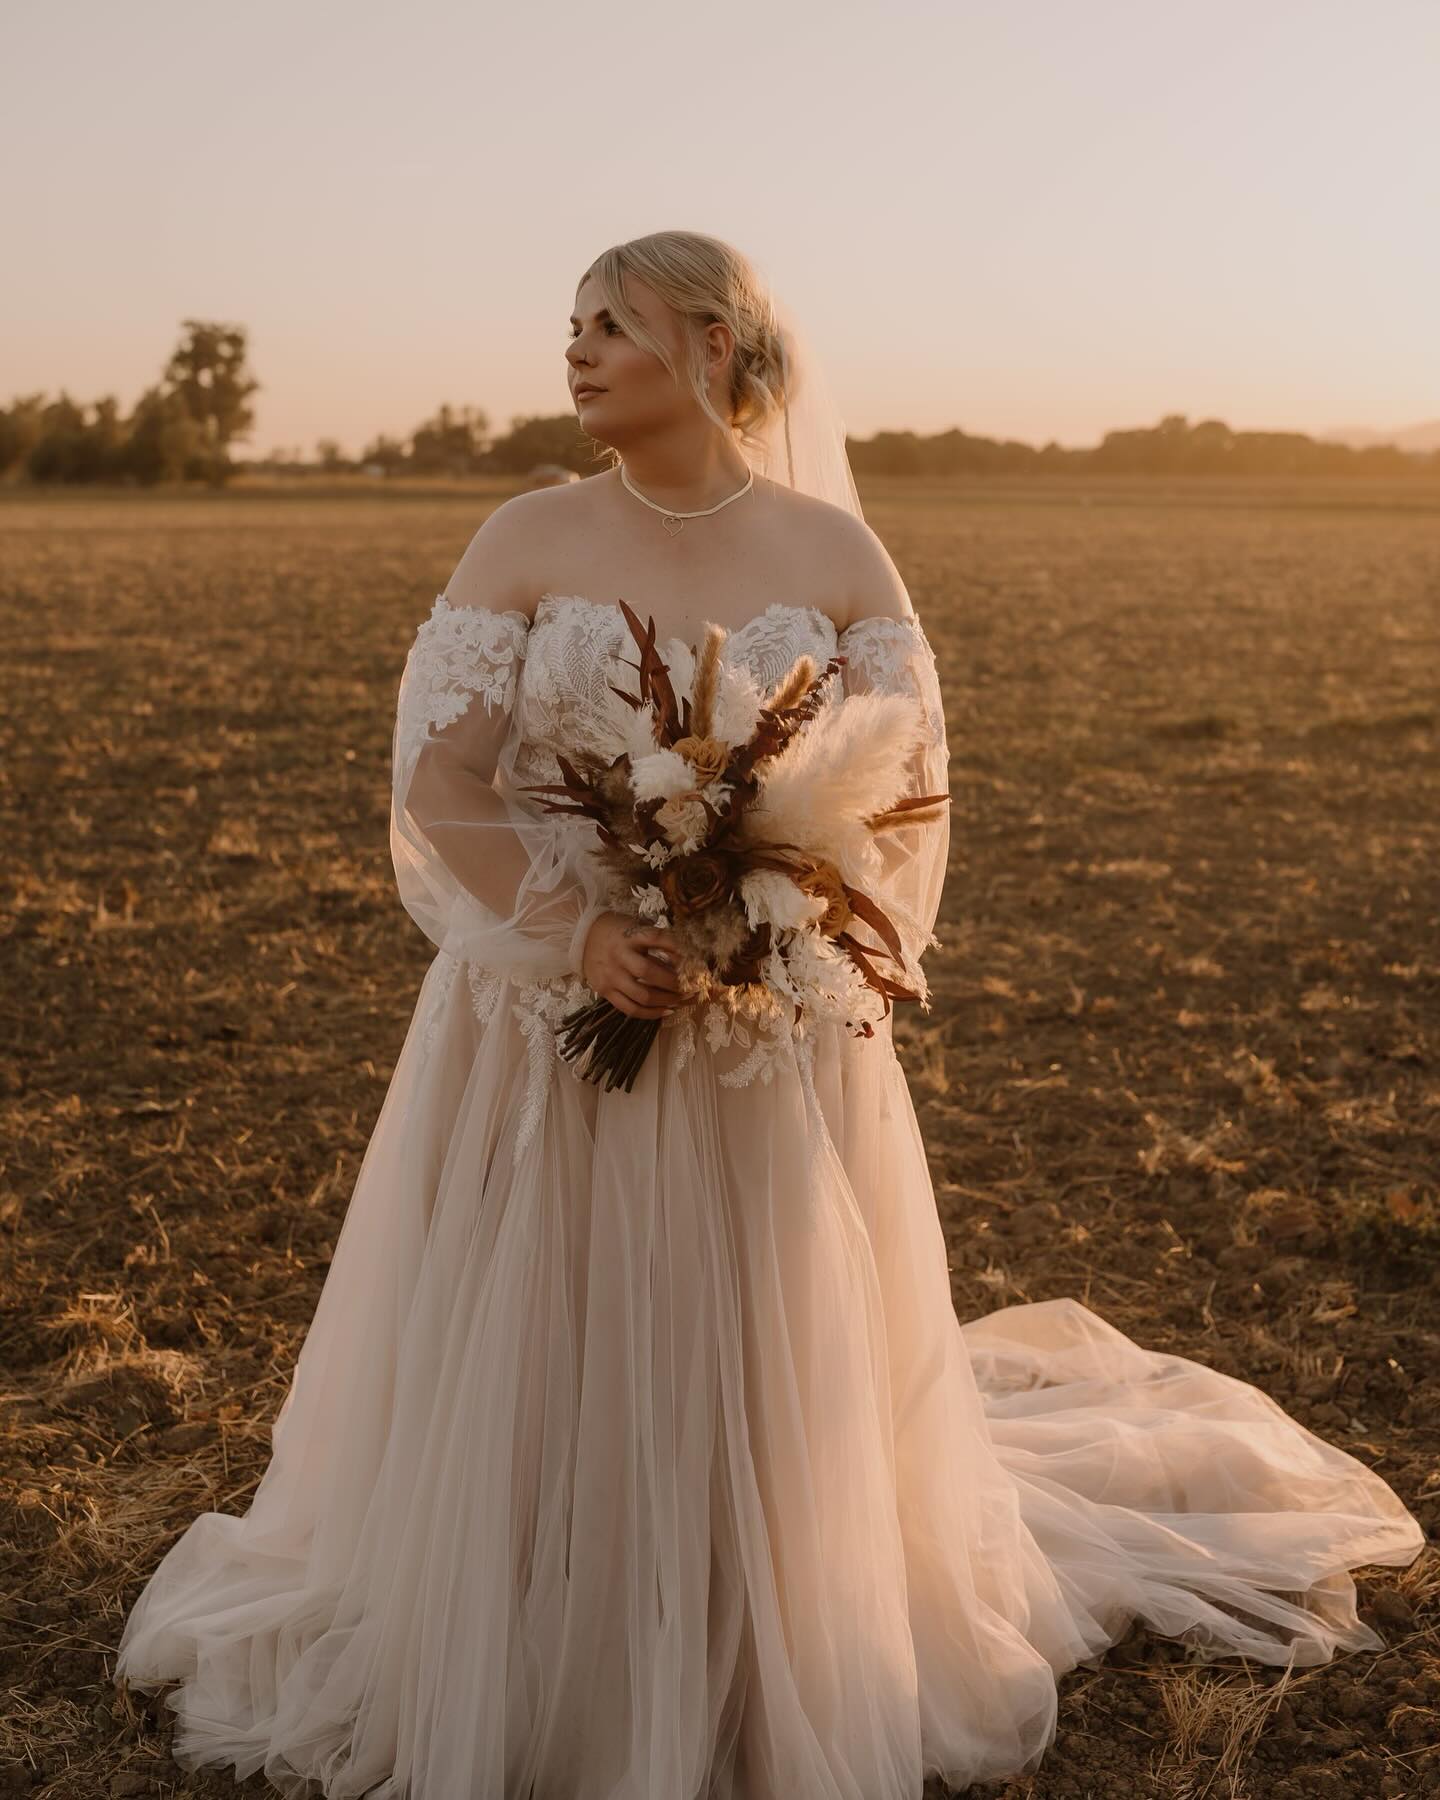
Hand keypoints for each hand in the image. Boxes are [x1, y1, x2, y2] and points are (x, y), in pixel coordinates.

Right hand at [580, 913, 696, 1019]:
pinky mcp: (605, 991)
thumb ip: (655, 937)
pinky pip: (631, 1009)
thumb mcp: (634, 924)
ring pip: (642, 995)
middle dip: (675, 982)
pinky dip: (651, 1013)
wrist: (581, 937)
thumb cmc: (616, 930)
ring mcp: (611, 976)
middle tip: (692, 985)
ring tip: (683, 999)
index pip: (657, 938)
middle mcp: (619, 956)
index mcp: (629, 935)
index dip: (677, 948)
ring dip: (667, 1000)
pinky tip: (667, 1011)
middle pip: (650, 973)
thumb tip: (686, 953)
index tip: (695, 958)